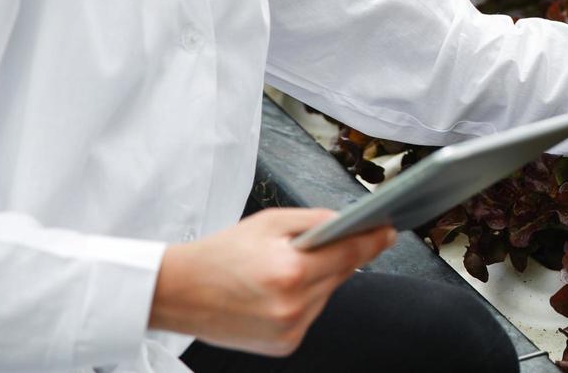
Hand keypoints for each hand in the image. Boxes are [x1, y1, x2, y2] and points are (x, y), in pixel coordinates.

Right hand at [147, 207, 396, 356]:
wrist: (178, 293)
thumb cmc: (222, 252)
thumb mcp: (269, 222)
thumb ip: (314, 220)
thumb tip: (350, 223)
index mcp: (289, 271)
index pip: (349, 252)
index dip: (373, 239)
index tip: (390, 230)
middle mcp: (292, 306)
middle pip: (341, 274)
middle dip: (346, 255)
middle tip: (353, 235)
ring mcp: (289, 330)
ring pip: (327, 295)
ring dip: (322, 279)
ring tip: (297, 264)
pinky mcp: (284, 346)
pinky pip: (311, 314)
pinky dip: (306, 300)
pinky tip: (284, 289)